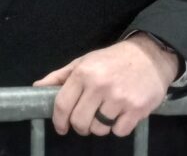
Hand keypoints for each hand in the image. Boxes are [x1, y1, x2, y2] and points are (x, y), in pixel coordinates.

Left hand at [32, 34, 177, 137]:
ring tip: (105, 113)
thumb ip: (59, 76)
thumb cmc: (112, 60)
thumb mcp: (83, 62)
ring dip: (100, 126)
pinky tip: (120, 114)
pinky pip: (119, 131)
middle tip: (85, 122)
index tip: (61, 127)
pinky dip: (118, 127)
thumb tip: (37, 87)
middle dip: (80, 126)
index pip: (62, 104)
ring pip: (99, 129)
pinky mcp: (137, 109)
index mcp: (83, 73)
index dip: (58, 120)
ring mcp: (119, 98)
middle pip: (80, 121)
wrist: (149, 56)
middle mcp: (100, 86)